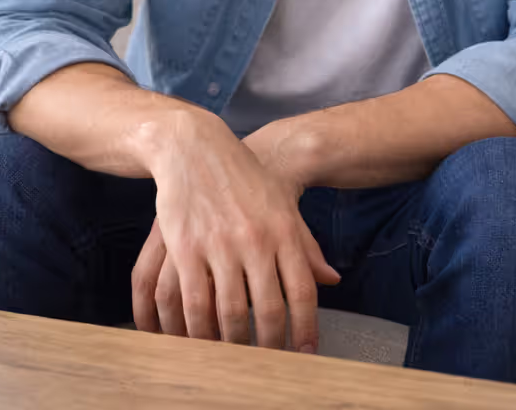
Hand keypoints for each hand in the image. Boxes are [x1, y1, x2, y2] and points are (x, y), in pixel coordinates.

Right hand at [130, 111, 339, 351]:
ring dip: (227, 344)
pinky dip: (190, 328)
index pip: (302, 290)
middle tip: (267, 366)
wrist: (198, 149)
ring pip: (224, 312)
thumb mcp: (284, 207)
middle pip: (265, 309)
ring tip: (231, 360)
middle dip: (267, 345)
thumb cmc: (247, 181)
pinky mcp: (182, 247)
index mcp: (284, 231)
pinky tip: (194, 342)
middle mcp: (254, 240)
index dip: (306, 327)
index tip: (306, 354)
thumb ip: (306, 246)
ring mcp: (217, 244)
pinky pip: (187, 300)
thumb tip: (333, 280)